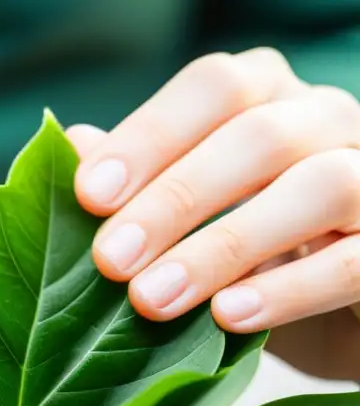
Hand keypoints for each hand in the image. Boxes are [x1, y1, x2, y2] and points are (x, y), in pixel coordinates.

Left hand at [70, 48, 359, 380]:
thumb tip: (73, 143)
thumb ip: (138, 185)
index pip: (214, 87)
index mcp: (269, 101)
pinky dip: (290, 289)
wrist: (335, 317)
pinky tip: (228, 318)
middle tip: (109, 262)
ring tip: (153, 300)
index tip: (89, 195)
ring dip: (225, 245)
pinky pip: (357, 260)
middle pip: (259, 135)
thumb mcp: (184, 225)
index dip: (149, 136)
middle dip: (173, 199)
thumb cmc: (246, 260)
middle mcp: (327, 125)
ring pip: (319, 187)